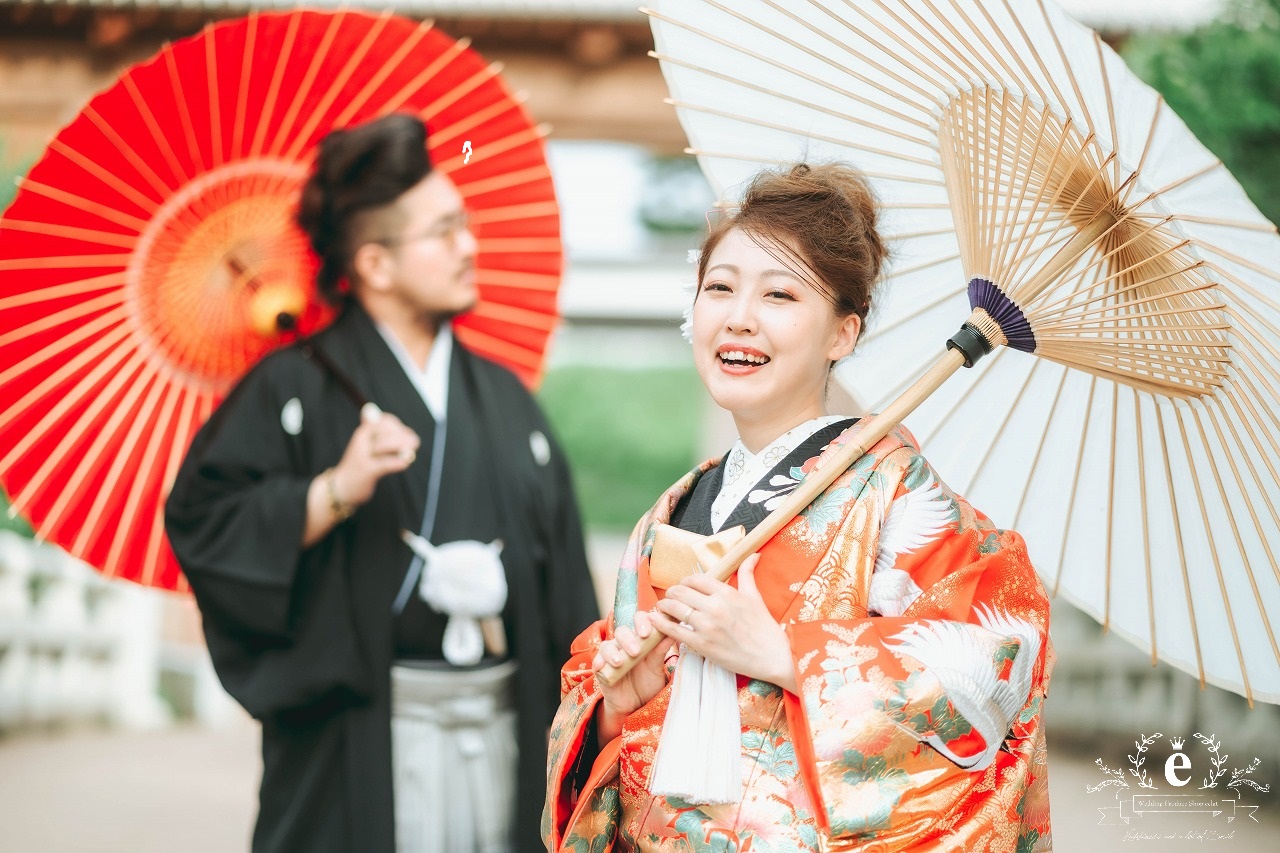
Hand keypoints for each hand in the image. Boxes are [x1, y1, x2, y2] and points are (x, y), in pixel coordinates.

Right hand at [331, 403, 420, 506]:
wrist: (342, 487)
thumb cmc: (358, 466)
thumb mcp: (367, 446)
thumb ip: (378, 432)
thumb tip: (373, 410)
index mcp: (363, 433)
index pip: (384, 421)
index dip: (399, 427)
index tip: (407, 434)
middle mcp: (361, 441)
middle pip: (386, 430)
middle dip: (403, 435)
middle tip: (415, 443)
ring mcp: (362, 456)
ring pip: (385, 444)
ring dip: (401, 446)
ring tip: (409, 453)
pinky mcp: (365, 471)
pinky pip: (385, 463)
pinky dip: (397, 462)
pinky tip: (404, 463)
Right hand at [592, 610, 676, 741]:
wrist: (635, 706)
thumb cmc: (647, 684)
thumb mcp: (656, 668)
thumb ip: (660, 651)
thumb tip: (671, 633)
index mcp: (640, 639)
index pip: (639, 620)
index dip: (642, 621)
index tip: (647, 631)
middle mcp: (624, 644)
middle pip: (622, 631)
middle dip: (628, 639)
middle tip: (636, 651)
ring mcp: (612, 655)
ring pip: (608, 645)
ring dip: (613, 651)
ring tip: (620, 662)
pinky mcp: (601, 667)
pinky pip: (597, 660)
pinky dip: (599, 661)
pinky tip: (603, 666)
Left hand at [650, 554, 796, 692]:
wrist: (772, 658)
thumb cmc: (765, 628)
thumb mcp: (755, 597)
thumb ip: (748, 574)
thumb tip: (753, 554)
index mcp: (727, 593)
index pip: (695, 579)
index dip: (685, 582)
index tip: (683, 587)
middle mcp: (715, 606)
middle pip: (680, 591)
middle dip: (672, 593)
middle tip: (670, 598)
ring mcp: (707, 626)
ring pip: (674, 608)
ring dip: (664, 606)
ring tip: (663, 608)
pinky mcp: (702, 645)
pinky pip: (674, 631)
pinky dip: (661, 624)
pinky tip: (655, 620)